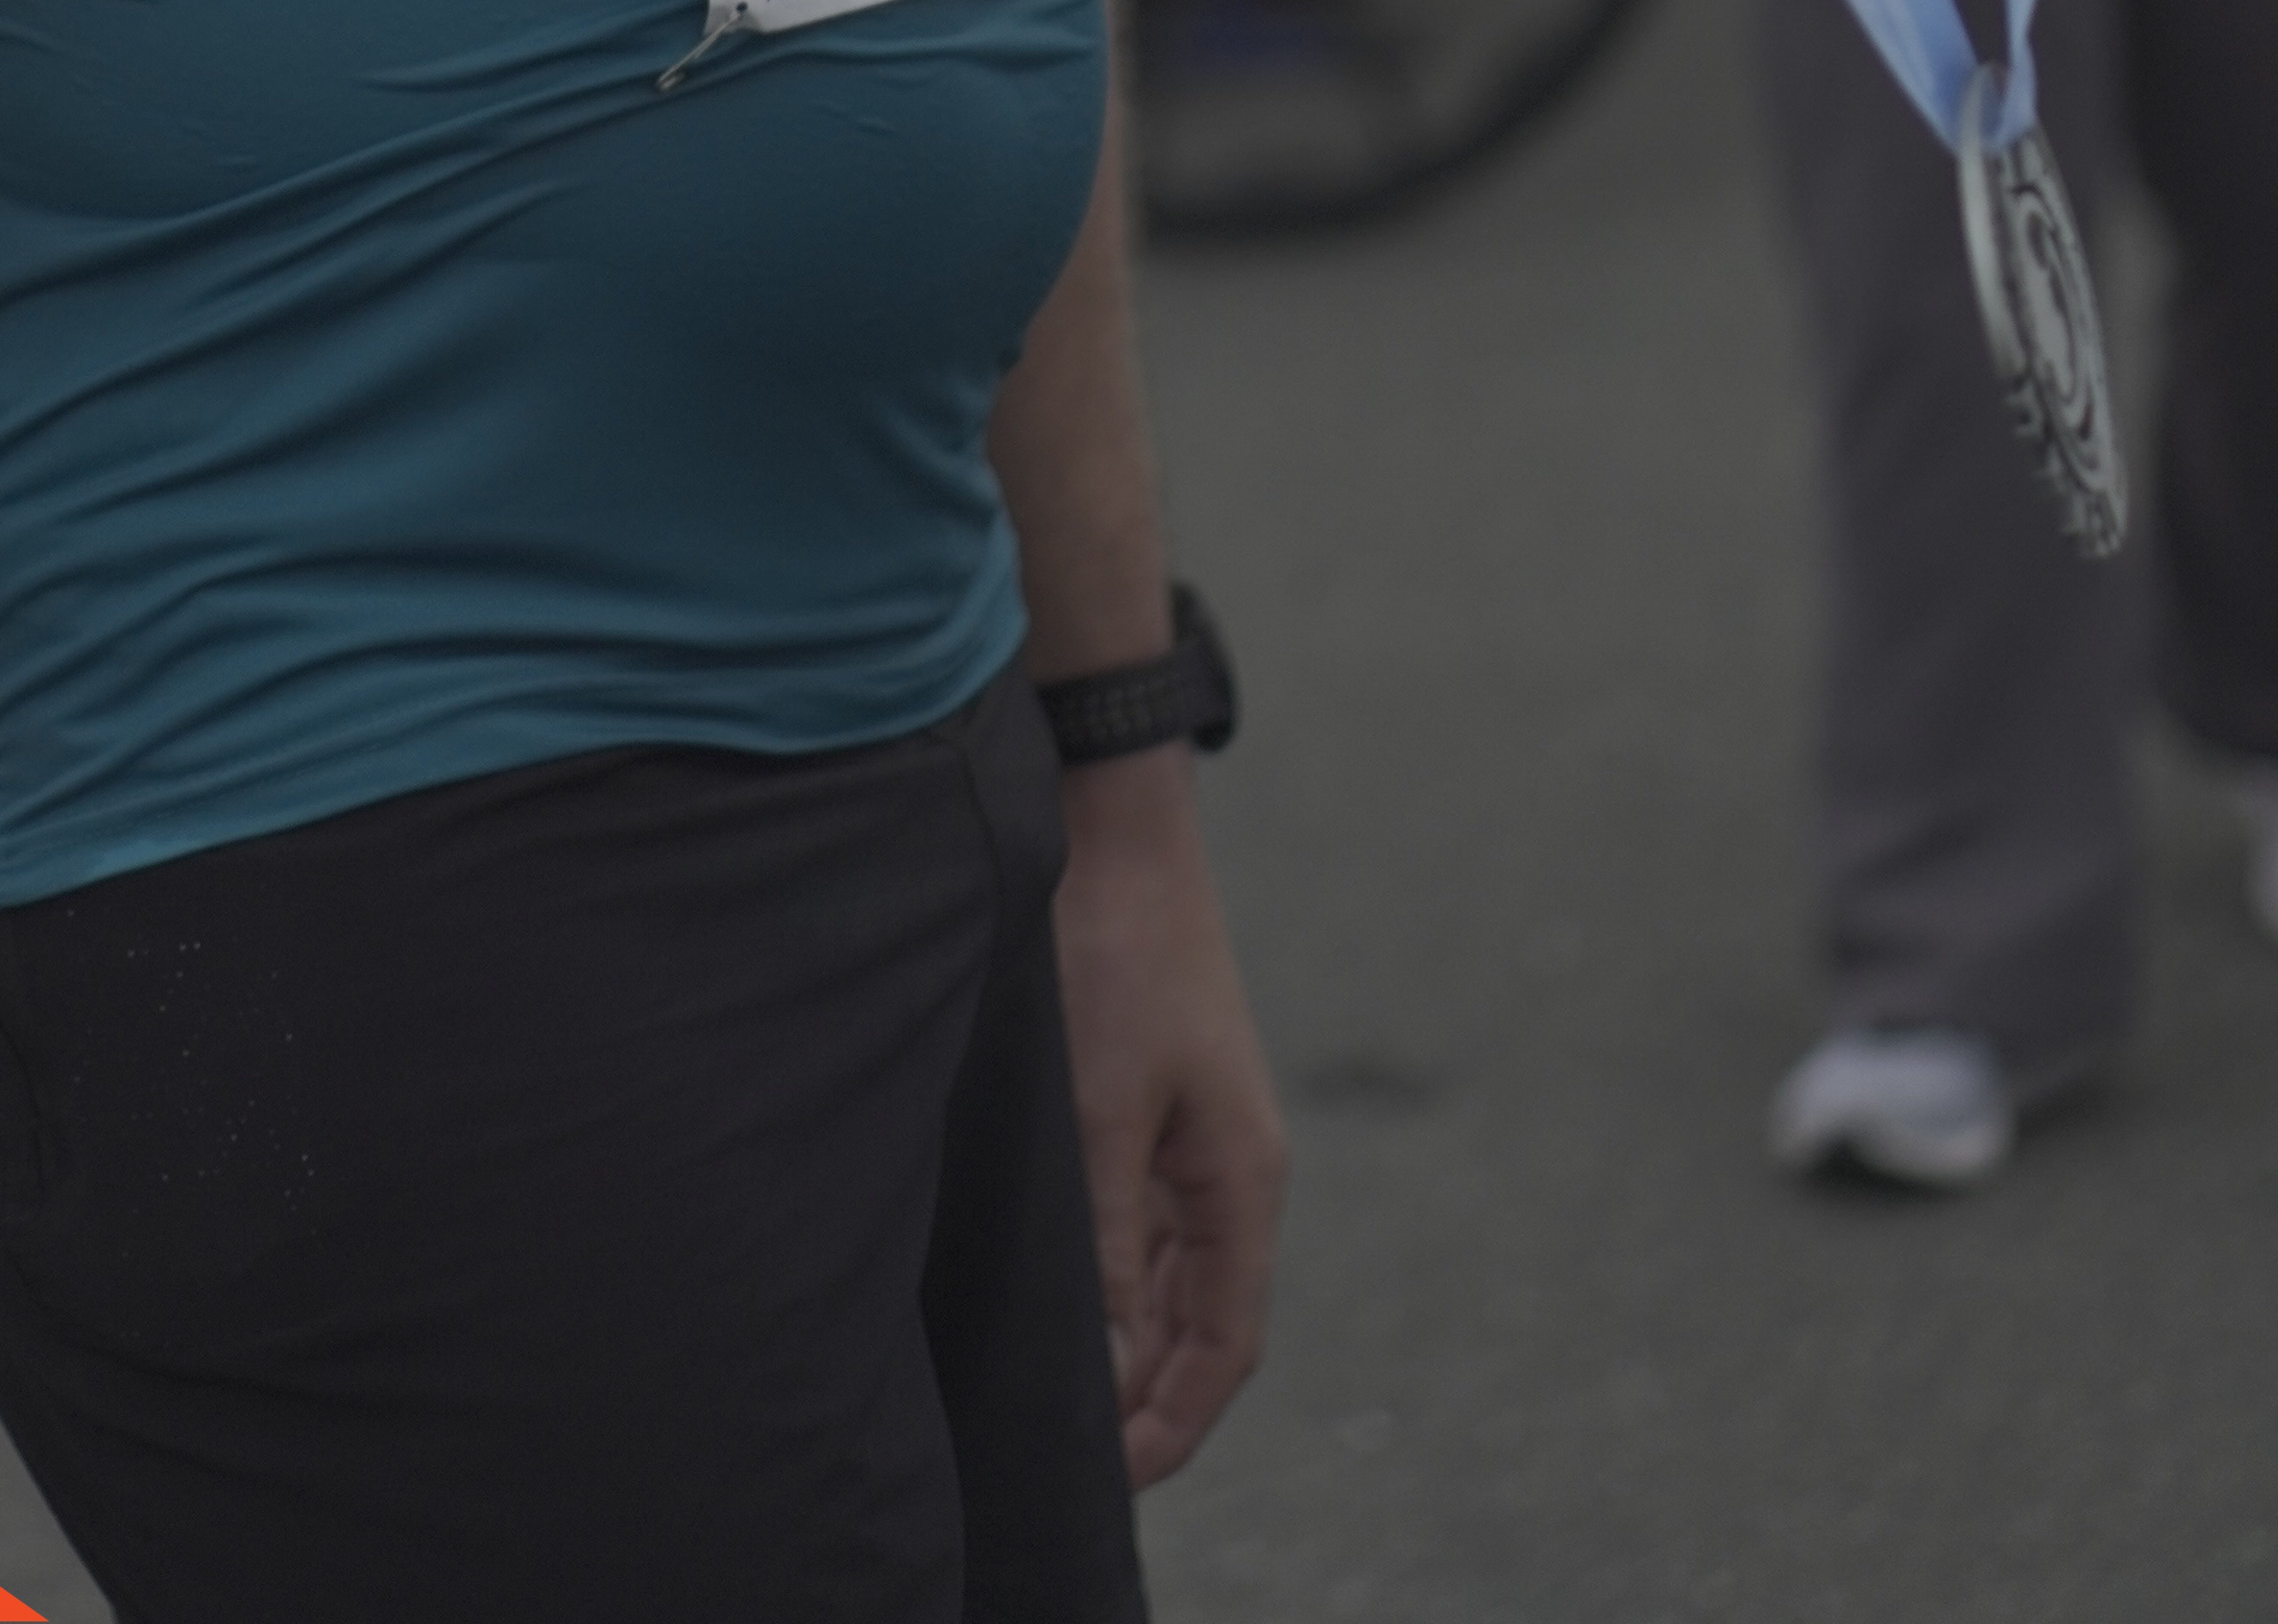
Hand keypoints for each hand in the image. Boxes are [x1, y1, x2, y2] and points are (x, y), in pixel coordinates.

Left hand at [1052, 761, 1286, 1496]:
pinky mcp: (1152, 1103)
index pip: (1225, 1345)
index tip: (1115, 1475)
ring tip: (1062, 1392)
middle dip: (1151, 1396)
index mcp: (1242, 1180)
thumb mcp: (1102, 1112)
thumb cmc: (1117, 958)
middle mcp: (1228, 1169)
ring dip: (1132, 1339)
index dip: (1176, 1421)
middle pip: (1203, 1321)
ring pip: (1172, 1275)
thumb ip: (1111, 1242)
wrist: (1112, 829)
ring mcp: (1193, 1136)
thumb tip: (1114, 1362)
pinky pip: (1144, 1221)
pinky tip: (1065, 1296)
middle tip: (1076, 1451)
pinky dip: (1116, 1274)